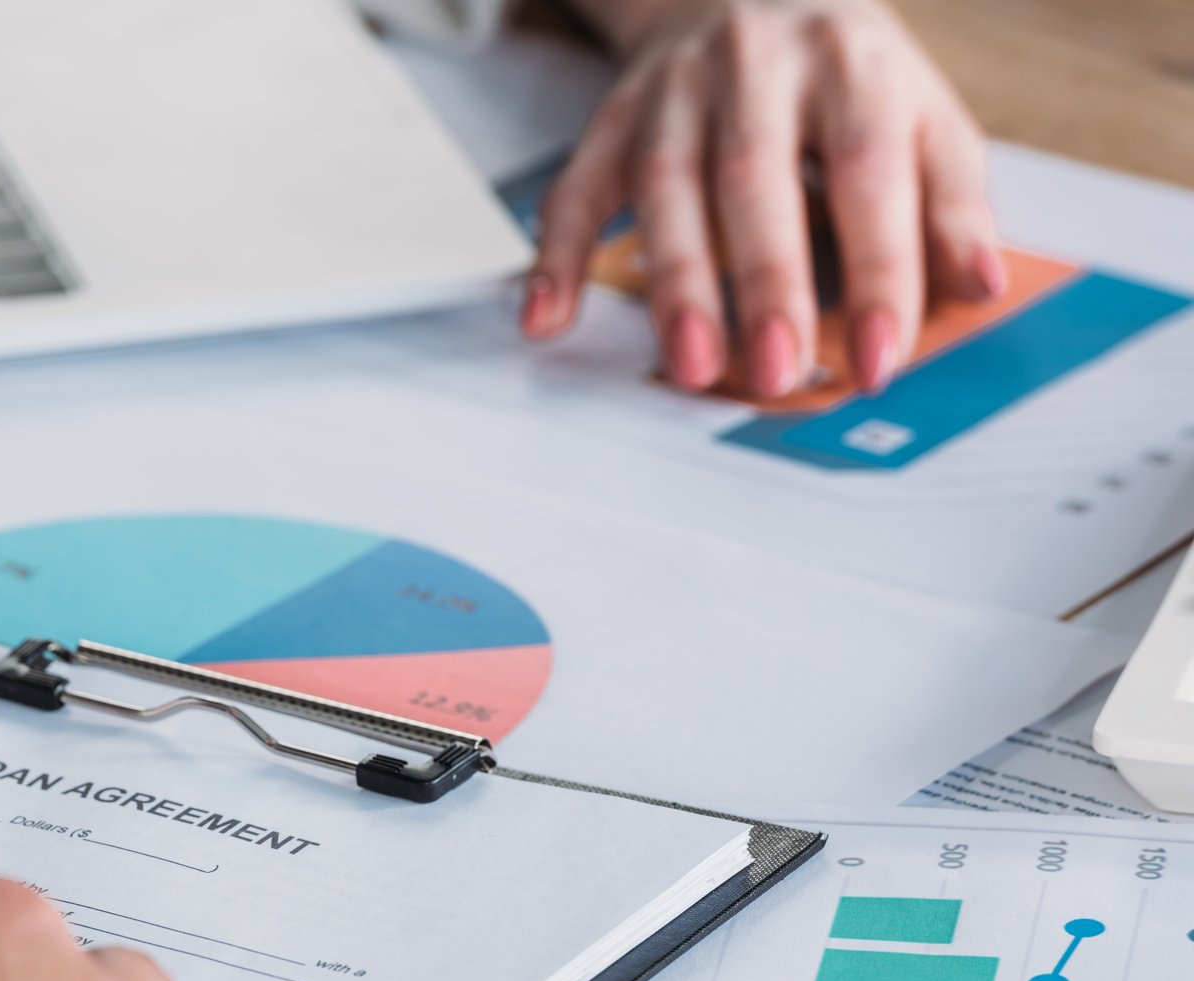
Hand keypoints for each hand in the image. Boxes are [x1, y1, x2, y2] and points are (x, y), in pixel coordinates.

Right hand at [526, 0, 1002, 395]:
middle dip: (765, 282)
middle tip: (777, 369)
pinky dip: (558, 256)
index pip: (867, 172)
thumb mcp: (922, 115)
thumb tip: (980, 285)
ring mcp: (674, 92)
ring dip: (675, 283)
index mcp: (851, 64)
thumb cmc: (841, 77)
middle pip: (754, 178)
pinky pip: (576, 190)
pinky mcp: (612, 121)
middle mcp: (756, 67)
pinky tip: (548, 316)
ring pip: (664, 187)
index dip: (878, 271)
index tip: (879, 356)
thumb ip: (951, 201)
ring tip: (692, 363)